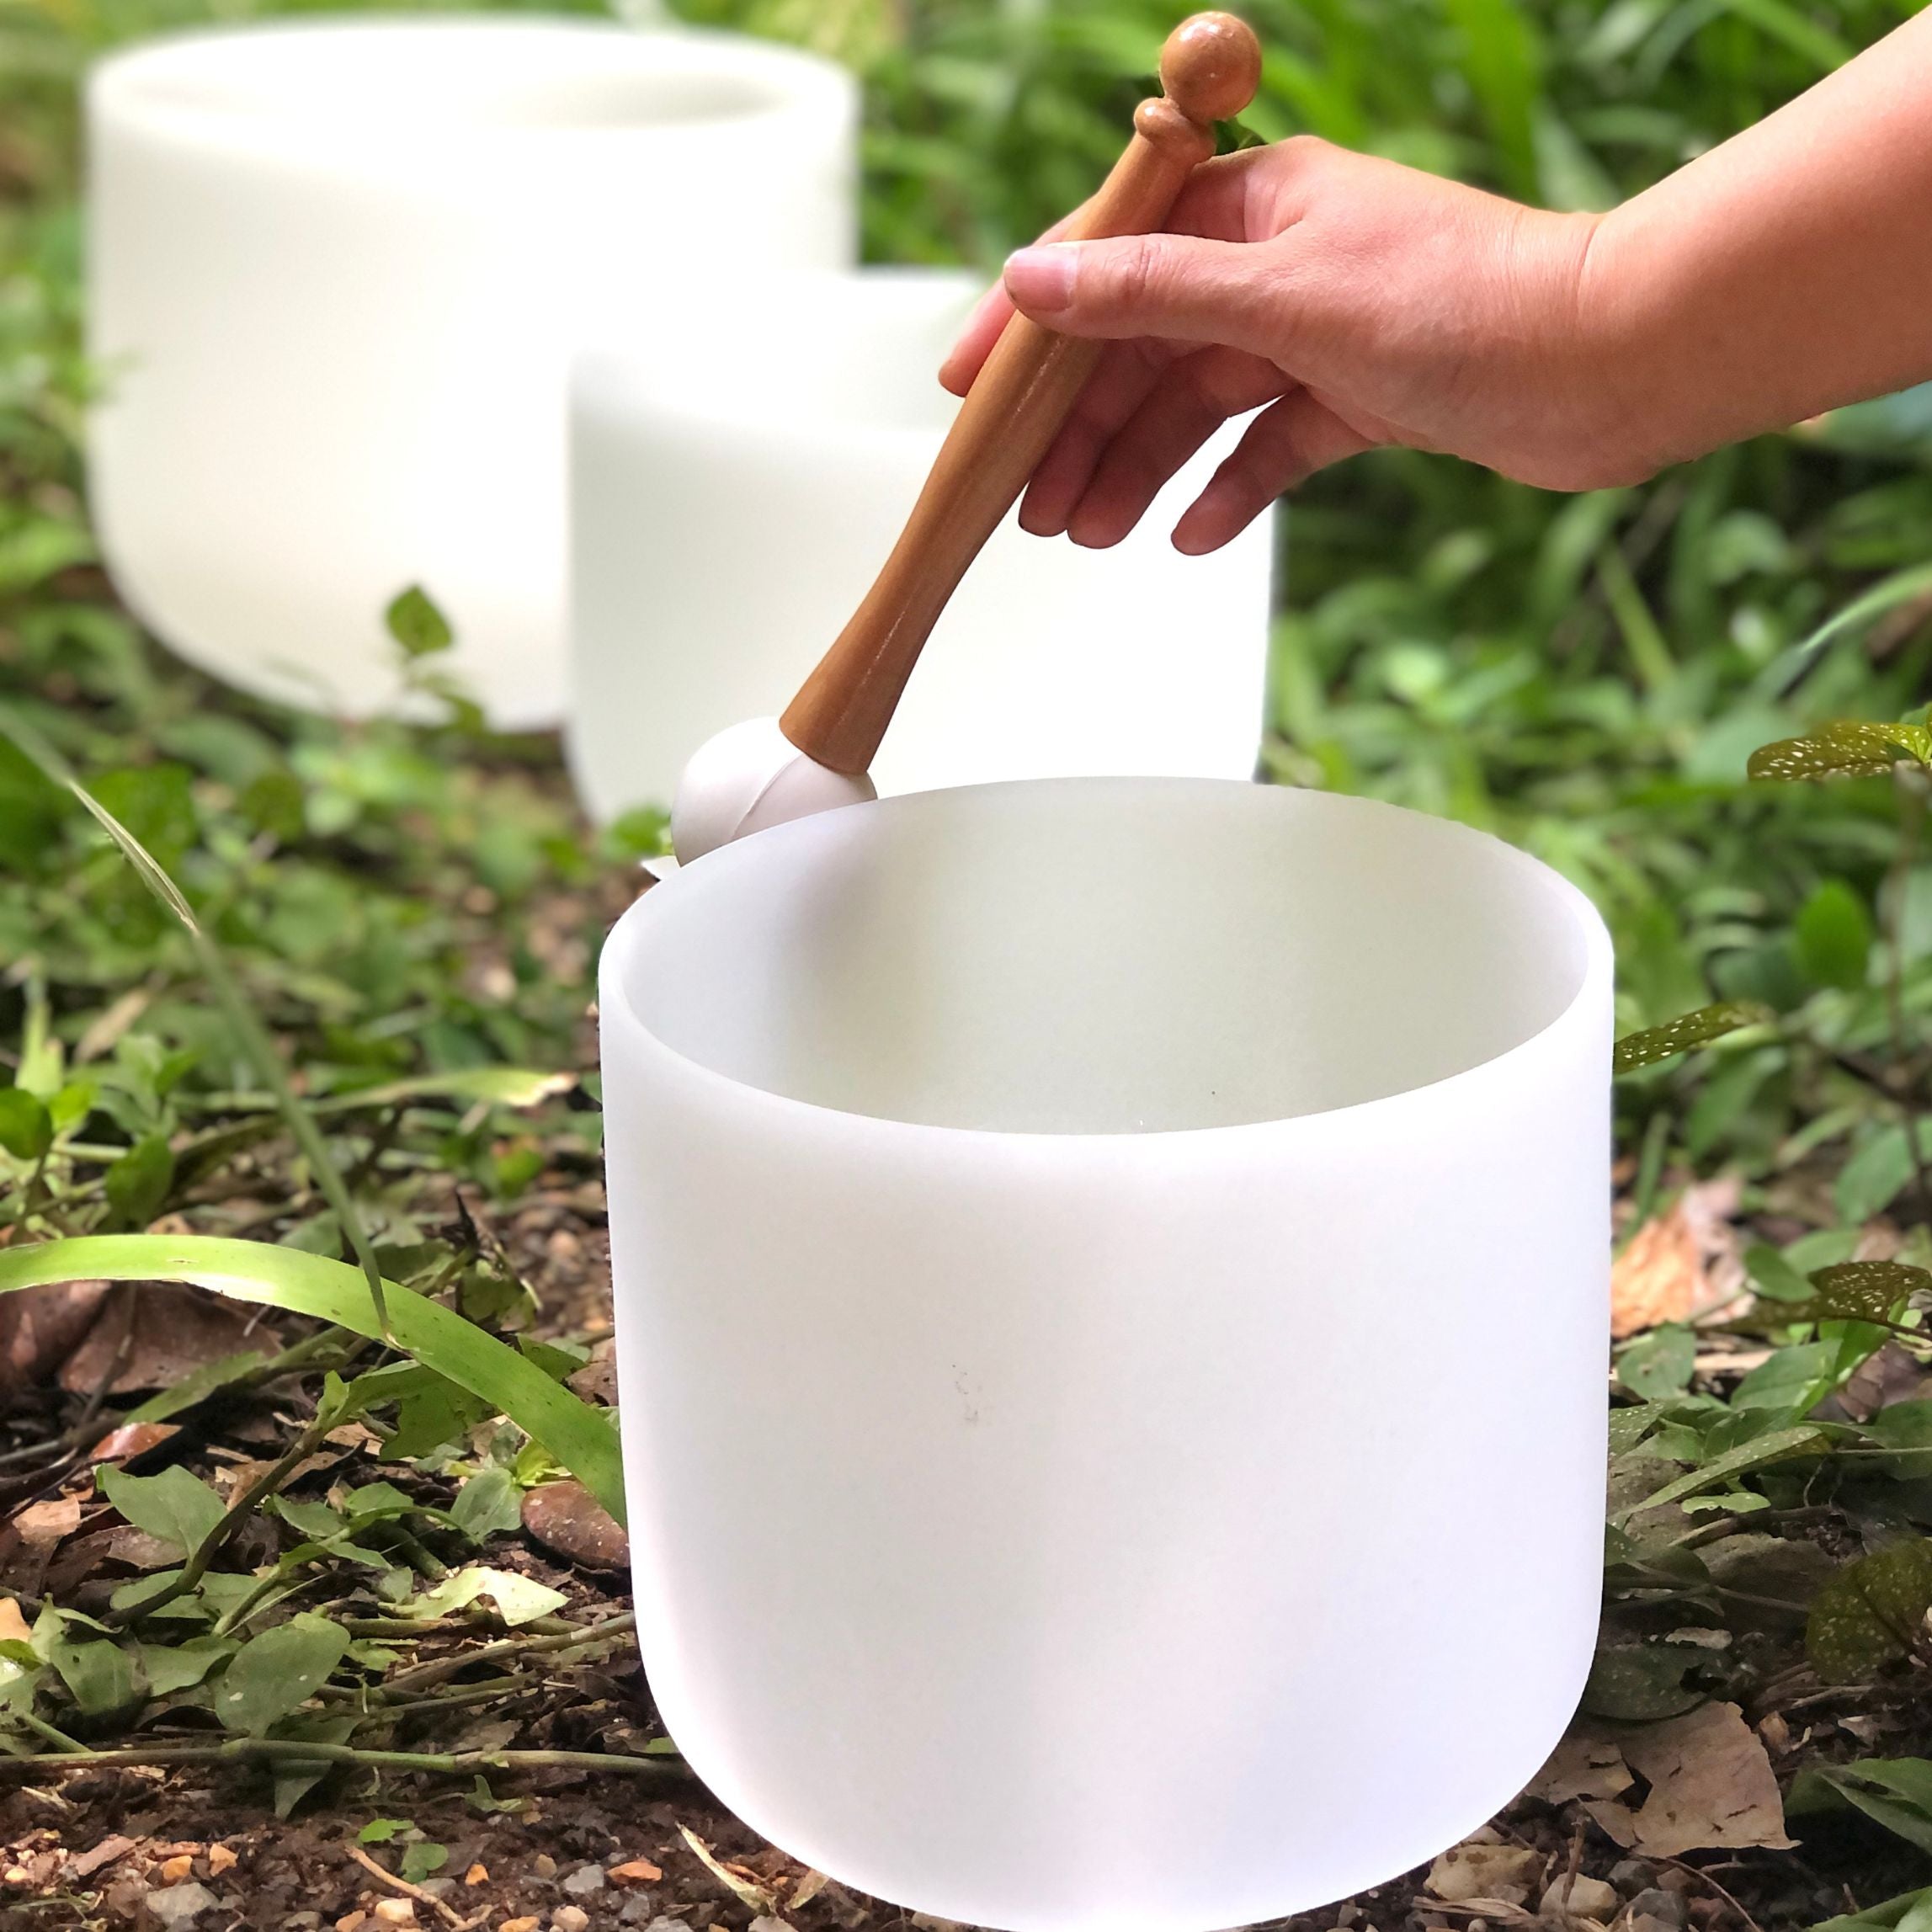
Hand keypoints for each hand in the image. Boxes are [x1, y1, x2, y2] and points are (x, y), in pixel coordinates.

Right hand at [940, 137, 1608, 555]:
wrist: (1607, 367)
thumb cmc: (1471, 305)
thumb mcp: (1284, 295)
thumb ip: (1153, 292)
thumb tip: (1035, 279)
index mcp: (1256, 202)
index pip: (1108, 258)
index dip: (1032, 329)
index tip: (969, 391)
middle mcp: (1279, 260)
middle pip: (1144, 346)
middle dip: (1081, 428)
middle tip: (1029, 506)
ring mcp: (1316, 331)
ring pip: (1197, 405)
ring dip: (1140, 469)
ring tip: (1091, 533)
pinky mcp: (1356, 398)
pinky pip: (1265, 447)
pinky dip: (1226, 489)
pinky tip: (1189, 536)